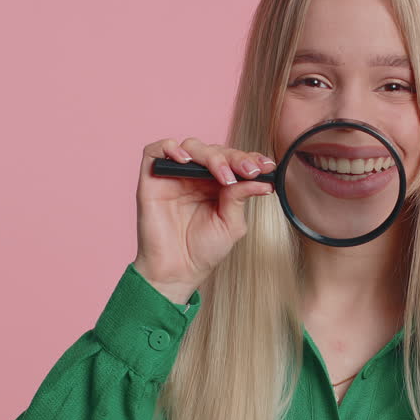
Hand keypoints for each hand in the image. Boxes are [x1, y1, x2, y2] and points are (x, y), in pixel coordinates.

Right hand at [131, 137, 275, 303]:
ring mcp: (174, 176)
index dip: (249, 158)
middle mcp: (196, 177)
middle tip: (249, 171)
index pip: (233, 161)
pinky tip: (186, 161)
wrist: (177, 272)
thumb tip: (261, 180)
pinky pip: (157, 150)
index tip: (267, 166)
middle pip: (215, 150)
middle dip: (235, 158)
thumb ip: (241, 198)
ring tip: (224, 175)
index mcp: (216, 185)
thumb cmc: (202, 251)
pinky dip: (171, 148)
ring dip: (211, 156)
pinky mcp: (152, 178)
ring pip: (191, 146)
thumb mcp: (231, 224)